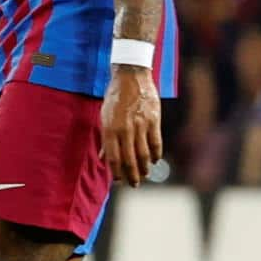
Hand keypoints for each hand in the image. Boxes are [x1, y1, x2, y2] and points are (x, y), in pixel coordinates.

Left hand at [102, 63, 162, 184]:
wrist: (131, 76)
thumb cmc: (115, 97)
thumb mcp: (104, 116)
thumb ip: (106, 139)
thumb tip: (104, 159)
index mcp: (110, 129)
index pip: (114, 158)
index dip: (117, 172)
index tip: (120, 181)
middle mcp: (125, 129)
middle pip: (129, 159)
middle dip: (132, 175)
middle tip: (134, 184)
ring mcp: (140, 125)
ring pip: (143, 154)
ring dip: (144, 168)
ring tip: (145, 175)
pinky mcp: (153, 120)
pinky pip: (156, 142)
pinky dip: (156, 154)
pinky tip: (155, 161)